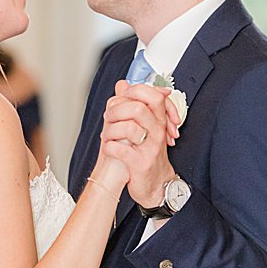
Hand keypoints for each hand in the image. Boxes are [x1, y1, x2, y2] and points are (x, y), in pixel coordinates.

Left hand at [100, 81, 179, 206]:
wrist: (156, 183)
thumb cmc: (147, 153)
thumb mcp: (145, 126)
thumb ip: (134, 103)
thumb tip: (122, 84)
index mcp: (159, 120)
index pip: (154, 95)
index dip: (135, 91)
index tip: (124, 96)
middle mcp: (157, 132)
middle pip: (138, 108)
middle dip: (116, 111)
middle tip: (109, 118)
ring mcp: (150, 148)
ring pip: (128, 128)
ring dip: (110, 130)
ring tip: (107, 134)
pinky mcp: (140, 164)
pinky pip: (120, 150)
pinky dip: (109, 147)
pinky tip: (109, 147)